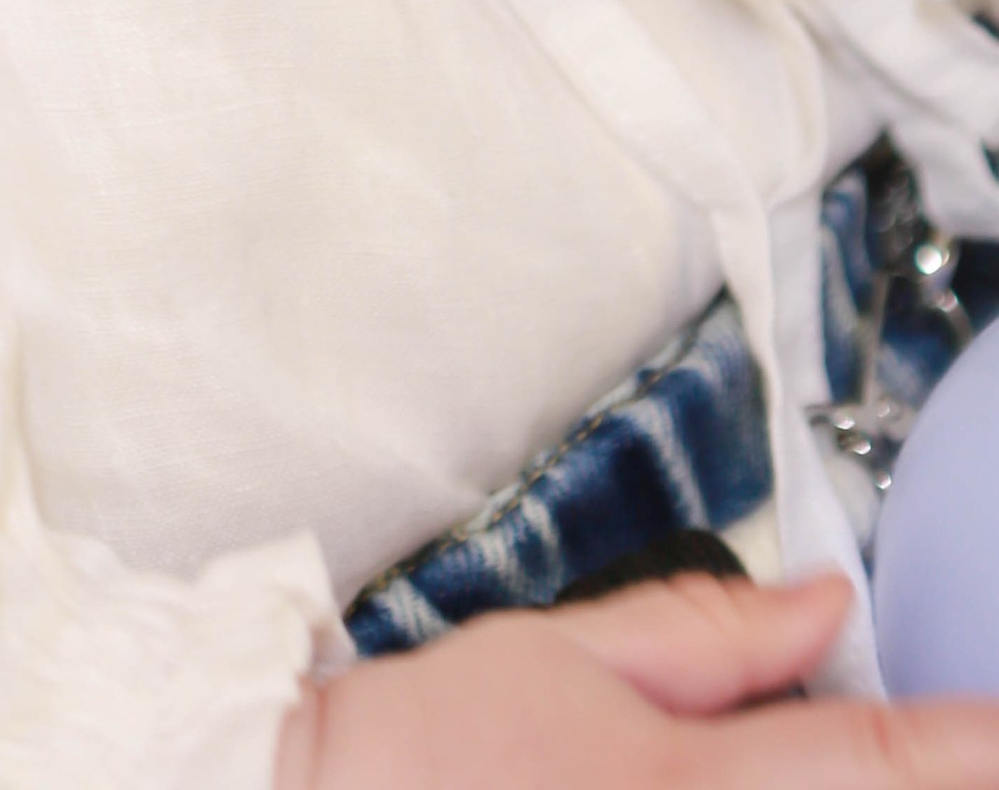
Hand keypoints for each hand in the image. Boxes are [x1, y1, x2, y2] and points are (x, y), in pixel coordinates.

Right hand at [276, 571, 998, 787]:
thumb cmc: (433, 748)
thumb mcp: (566, 654)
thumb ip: (712, 634)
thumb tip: (829, 607)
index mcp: (690, 782)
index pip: (879, 760)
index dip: (974, 746)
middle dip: (927, 778)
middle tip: (950, 749)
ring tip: (876, 766)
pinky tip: (751, 780)